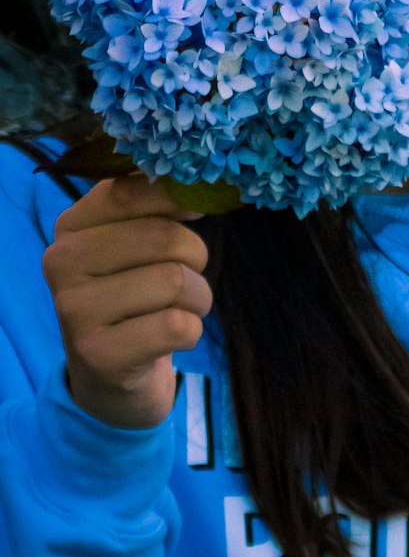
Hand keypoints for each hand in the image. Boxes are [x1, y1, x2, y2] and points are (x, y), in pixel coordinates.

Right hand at [42, 174, 211, 429]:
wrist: (108, 373)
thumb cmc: (130, 291)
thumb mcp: (130, 240)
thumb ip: (154, 203)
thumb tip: (194, 183)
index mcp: (71, 226)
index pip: (132, 191)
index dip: (178, 198)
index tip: (192, 212)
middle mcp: (62, 263)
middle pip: (164, 238)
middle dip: (195, 255)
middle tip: (188, 273)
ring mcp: (76, 312)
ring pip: (175, 281)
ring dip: (198, 296)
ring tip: (182, 306)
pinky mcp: (100, 356)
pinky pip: (178, 325)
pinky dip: (192, 330)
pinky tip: (172, 335)